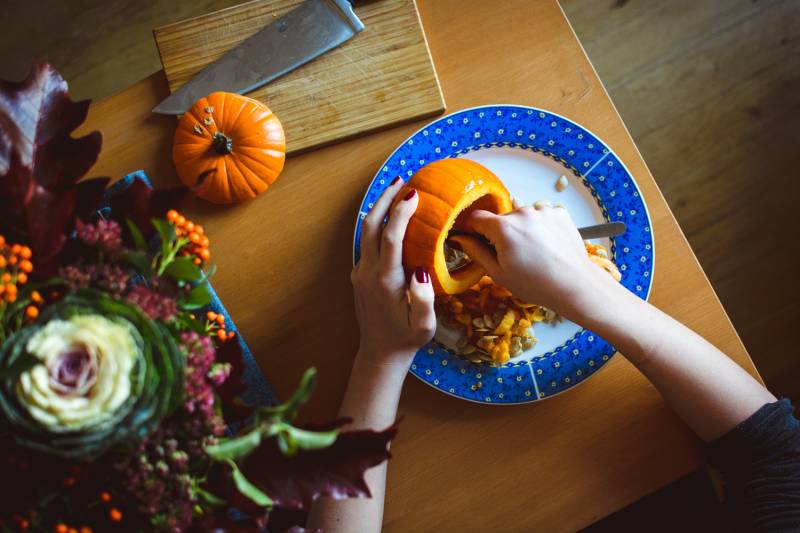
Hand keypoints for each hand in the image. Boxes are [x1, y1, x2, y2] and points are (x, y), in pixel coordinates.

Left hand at [351, 178, 435, 370]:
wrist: (379, 354)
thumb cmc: (407, 339)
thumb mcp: (424, 325)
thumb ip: (423, 299)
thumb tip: (420, 270)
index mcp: (386, 281)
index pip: (391, 237)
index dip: (401, 213)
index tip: (414, 194)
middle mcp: (369, 272)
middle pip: (372, 226)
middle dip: (386, 200)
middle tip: (402, 180)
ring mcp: (361, 272)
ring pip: (365, 231)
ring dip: (380, 208)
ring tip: (396, 190)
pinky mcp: (359, 275)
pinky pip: (366, 242)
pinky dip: (377, 223)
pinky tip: (390, 216)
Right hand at [453, 201, 614, 318]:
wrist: (575, 285)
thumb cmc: (535, 285)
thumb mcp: (498, 273)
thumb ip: (475, 251)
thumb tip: (457, 238)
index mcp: (503, 227)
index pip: (476, 218)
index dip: (473, 230)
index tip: (477, 241)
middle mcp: (522, 212)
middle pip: (501, 218)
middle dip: (501, 233)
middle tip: (513, 256)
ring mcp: (543, 210)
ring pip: (522, 215)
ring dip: (522, 228)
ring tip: (533, 251)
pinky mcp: (559, 212)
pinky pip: (541, 215)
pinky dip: (540, 226)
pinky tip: (547, 245)